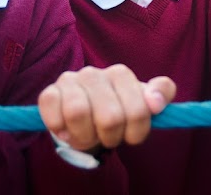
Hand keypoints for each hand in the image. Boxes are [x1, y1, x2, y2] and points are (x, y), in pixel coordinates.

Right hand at [37, 64, 175, 151]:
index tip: (131, 136)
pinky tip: (67, 131)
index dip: (137, 132)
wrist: (86, 116)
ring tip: (88, 136)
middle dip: (111, 138)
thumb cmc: (118, 109)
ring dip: (85, 137)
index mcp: (120, 74)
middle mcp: (94, 73)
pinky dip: (61, 131)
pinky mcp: (48, 93)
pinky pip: (53, 115)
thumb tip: (156, 102)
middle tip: (108, 138)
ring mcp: (69, 81)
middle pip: (109, 118)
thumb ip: (161, 93)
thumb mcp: (144, 103)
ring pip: (77, 113)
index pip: (138, 110)